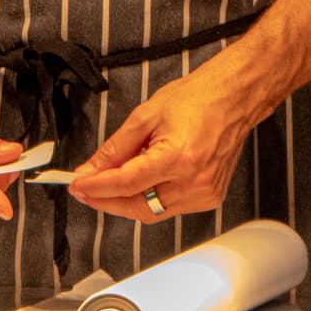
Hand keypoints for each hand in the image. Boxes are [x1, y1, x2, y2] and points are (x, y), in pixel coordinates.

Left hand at [68, 62, 256, 223]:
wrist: (232, 98)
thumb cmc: (196, 98)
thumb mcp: (145, 115)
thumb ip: (115, 148)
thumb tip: (91, 169)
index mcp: (177, 157)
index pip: (126, 184)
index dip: (97, 187)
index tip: (77, 185)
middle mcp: (194, 181)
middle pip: (138, 206)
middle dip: (107, 201)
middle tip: (85, 189)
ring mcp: (204, 193)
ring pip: (153, 212)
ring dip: (126, 201)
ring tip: (110, 181)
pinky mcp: (210, 198)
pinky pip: (170, 208)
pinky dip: (149, 198)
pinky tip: (140, 182)